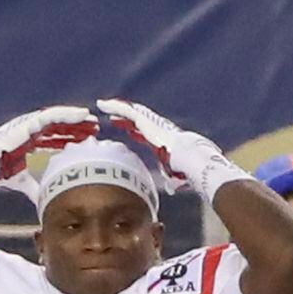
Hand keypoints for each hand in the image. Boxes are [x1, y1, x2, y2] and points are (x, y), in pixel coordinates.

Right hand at [0, 105, 96, 209]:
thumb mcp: (21, 181)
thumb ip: (33, 188)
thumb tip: (43, 200)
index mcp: (29, 143)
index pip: (54, 140)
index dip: (70, 140)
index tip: (86, 144)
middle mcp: (31, 132)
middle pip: (59, 129)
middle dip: (77, 129)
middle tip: (95, 131)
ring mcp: (29, 126)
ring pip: (58, 120)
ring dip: (76, 120)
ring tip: (92, 121)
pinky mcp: (28, 124)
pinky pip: (52, 116)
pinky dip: (68, 114)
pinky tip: (82, 115)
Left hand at [97, 98, 240, 197]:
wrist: (189, 158)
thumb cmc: (186, 168)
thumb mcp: (175, 175)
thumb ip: (172, 181)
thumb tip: (173, 188)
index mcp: (161, 140)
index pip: (147, 134)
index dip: (137, 132)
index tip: (129, 131)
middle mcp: (156, 128)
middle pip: (137, 120)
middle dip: (125, 118)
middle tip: (113, 117)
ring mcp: (151, 123)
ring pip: (130, 112)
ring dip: (116, 108)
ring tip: (103, 105)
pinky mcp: (145, 121)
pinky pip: (127, 111)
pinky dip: (115, 107)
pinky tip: (103, 105)